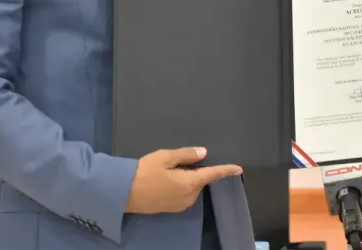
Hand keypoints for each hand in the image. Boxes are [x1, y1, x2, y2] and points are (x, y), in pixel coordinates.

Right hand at [125, 147, 241, 213]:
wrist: (123, 193)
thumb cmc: (144, 172)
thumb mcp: (165, 157)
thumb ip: (186, 155)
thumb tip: (203, 153)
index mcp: (190, 183)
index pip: (212, 175)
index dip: (225, 170)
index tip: (238, 168)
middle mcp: (189, 196)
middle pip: (199, 181)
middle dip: (193, 171)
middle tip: (175, 163)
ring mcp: (180, 204)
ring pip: (190, 188)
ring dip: (185, 180)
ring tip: (166, 172)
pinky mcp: (171, 208)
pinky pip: (182, 195)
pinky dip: (179, 187)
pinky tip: (164, 182)